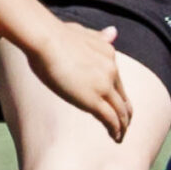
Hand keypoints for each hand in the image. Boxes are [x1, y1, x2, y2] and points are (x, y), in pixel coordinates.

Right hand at [30, 22, 130, 142]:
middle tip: (124, 126)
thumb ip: (99, 37)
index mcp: (108, 54)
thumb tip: (113, 32)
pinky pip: (110, 119)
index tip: (117, 106)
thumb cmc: (55, 34)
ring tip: (120, 136)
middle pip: (123, 98)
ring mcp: (104, 85)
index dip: (118, 97)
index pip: (117, 81)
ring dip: (122, 126)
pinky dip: (115, 130)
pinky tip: (115, 137)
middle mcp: (111, 70)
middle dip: (125, 114)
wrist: (46, 39)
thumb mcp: (83, 33)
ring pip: (120, 111)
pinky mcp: (94, 99)